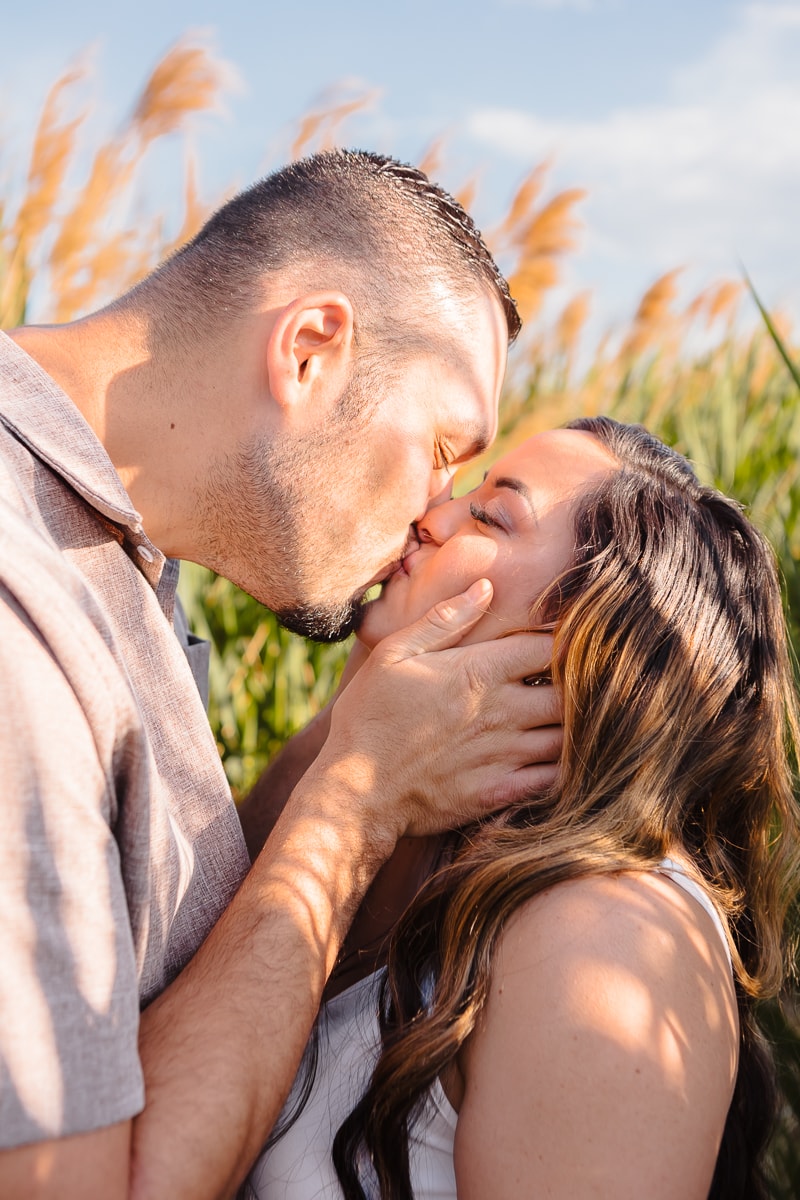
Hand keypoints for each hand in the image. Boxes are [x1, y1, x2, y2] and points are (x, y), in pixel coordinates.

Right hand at [311, 581, 561, 841]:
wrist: (354, 794)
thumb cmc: (368, 718)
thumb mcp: (394, 655)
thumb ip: (444, 621)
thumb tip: (486, 588)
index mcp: (477, 671)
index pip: (549, 646)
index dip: (566, 640)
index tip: (566, 642)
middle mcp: (499, 711)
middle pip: (571, 691)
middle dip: (581, 684)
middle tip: (579, 682)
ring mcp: (503, 754)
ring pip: (569, 735)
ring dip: (577, 725)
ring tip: (574, 717)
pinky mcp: (500, 792)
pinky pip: (555, 778)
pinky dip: (568, 766)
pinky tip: (562, 758)